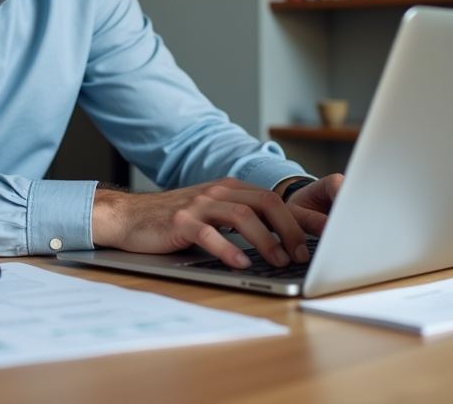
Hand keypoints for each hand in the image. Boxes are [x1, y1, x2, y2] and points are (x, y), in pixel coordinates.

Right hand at [92, 176, 336, 269]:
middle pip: (264, 203)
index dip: (300, 217)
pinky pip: (209, 234)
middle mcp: (217, 192)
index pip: (273, 199)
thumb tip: (280, 243)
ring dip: (265, 240)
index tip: (323, 236)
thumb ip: (239, 220)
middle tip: (302, 253)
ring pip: (242, 215)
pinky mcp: (180, 222)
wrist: (129, 217)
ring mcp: (198, 205)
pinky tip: (240, 262)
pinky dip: (228, 249)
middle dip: (289, 228)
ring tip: (278, 260)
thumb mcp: (210, 214)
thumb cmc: (173, 220)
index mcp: (229, 189)